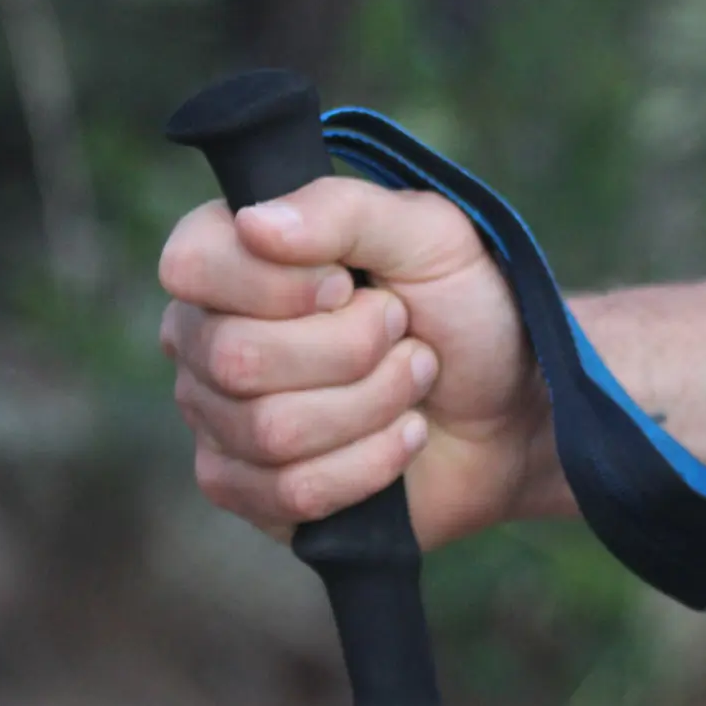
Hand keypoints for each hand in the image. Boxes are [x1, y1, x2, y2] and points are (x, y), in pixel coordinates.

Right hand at [159, 178, 552, 547]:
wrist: (514, 409)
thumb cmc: (465, 311)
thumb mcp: (429, 235)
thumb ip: (344, 212)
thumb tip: (254, 223)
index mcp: (230, 259)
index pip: (191, 266)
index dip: (280, 284)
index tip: (353, 284)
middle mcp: (206, 339)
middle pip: (237, 358)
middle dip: (353, 349)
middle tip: (406, 334)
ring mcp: (221, 422)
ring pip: (271, 430)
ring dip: (374, 404)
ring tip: (414, 381)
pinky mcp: (254, 494)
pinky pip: (289, 492)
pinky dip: (371, 463)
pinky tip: (405, 438)